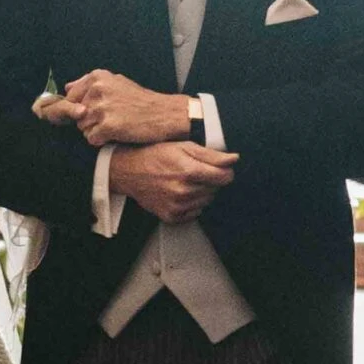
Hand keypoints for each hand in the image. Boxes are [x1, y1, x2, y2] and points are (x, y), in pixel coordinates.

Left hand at [63, 72, 189, 148]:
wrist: (164, 114)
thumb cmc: (141, 100)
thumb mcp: (116, 83)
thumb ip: (90, 84)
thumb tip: (67, 88)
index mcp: (97, 77)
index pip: (71, 98)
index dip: (81, 109)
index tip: (96, 112)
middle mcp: (97, 90)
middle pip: (77, 115)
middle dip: (90, 120)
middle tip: (112, 119)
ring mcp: (102, 108)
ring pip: (82, 128)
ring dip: (96, 131)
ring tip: (115, 126)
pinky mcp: (108, 126)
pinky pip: (91, 139)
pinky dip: (102, 141)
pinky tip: (116, 134)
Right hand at [109, 141, 236, 223]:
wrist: (129, 172)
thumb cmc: (156, 156)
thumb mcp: (184, 147)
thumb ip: (211, 155)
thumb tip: (234, 159)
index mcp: (189, 171)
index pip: (225, 177)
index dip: (224, 171)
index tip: (217, 168)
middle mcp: (184, 191)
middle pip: (216, 189)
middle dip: (210, 180)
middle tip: (193, 172)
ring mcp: (177, 206)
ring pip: (206, 201)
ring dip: (201, 192)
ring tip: (184, 181)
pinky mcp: (172, 216)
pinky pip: (194, 213)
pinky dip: (191, 204)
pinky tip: (179, 193)